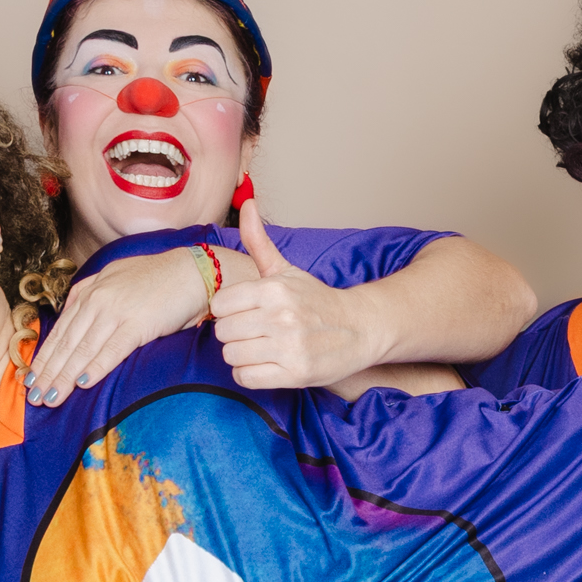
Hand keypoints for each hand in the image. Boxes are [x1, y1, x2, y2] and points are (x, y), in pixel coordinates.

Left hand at [26, 245, 217, 405]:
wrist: (193, 271)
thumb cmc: (160, 281)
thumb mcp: (117, 280)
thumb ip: (95, 297)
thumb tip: (76, 316)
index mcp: (90, 291)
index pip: (61, 330)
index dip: (44, 357)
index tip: (30, 378)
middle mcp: (98, 300)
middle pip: (66, 343)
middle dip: (48, 372)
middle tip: (34, 397)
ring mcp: (116, 311)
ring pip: (83, 349)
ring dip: (65, 376)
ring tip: (51, 397)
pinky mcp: (138, 323)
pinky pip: (112, 349)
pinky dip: (96, 367)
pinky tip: (83, 383)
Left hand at [209, 198, 385, 389]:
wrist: (361, 329)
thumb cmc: (318, 300)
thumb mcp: (287, 270)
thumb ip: (259, 241)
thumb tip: (246, 203)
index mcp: (273, 289)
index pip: (220, 305)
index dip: (229, 311)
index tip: (244, 313)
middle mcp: (280, 317)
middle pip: (223, 332)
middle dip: (234, 334)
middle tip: (254, 333)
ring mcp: (288, 347)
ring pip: (232, 355)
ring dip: (242, 355)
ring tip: (261, 348)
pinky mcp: (294, 373)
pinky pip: (246, 377)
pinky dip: (250, 374)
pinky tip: (265, 365)